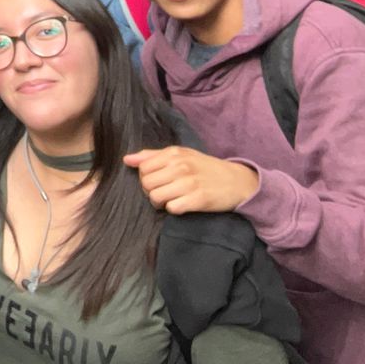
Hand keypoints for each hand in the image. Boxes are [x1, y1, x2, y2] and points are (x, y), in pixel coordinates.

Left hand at [124, 145, 259, 213]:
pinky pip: (172, 208)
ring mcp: (189, 183)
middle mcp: (180, 167)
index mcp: (174, 154)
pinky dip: (174, 209)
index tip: (157, 181)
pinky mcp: (198, 200)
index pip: (143, 168)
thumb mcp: (181, 155)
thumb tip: (127, 160)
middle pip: (146, 184)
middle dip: (151, 191)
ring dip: (160, 203)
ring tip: (170, 200)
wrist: (237, 181)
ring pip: (156, 197)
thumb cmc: (205, 168)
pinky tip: (181, 205)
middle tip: (163, 193)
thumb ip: (152, 156)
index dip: (146, 177)